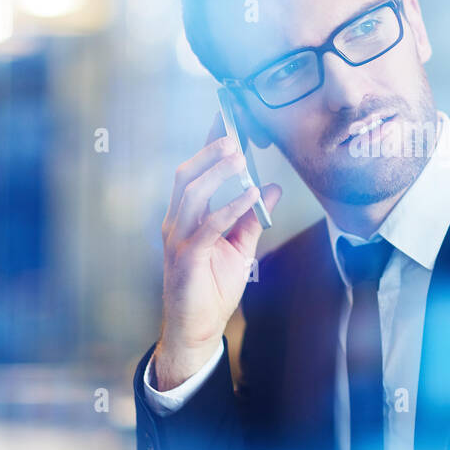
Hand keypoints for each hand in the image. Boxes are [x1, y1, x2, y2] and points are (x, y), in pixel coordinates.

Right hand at [154, 117, 281, 388]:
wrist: (197, 329)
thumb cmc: (213, 288)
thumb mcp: (240, 248)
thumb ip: (253, 218)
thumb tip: (273, 187)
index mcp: (186, 217)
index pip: (194, 173)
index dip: (207, 146)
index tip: (225, 120)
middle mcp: (177, 223)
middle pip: (186, 176)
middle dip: (210, 152)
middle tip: (234, 134)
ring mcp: (177, 240)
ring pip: (191, 194)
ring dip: (217, 172)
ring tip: (240, 156)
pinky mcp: (187, 258)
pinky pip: (208, 226)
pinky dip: (230, 207)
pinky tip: (250, 195)